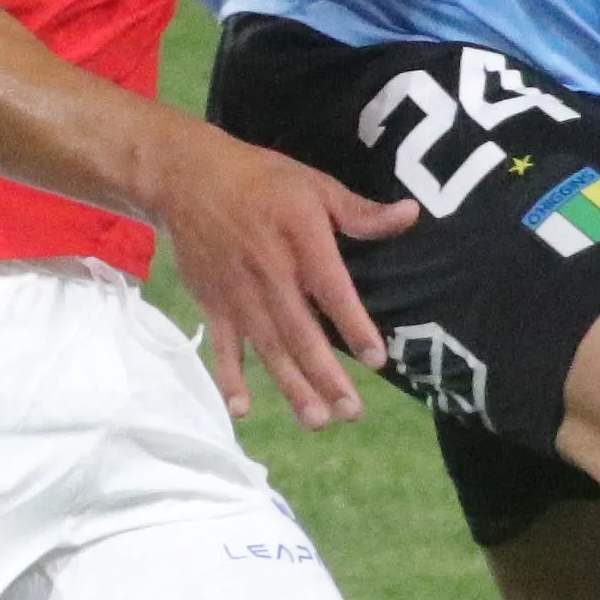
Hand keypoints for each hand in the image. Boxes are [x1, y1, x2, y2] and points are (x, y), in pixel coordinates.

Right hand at [138, 117, 417, 428]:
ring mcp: (238, 292)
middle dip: (325, 376)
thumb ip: (361, 211)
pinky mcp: (213, 303)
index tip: (376, 360)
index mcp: (300, 239)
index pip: (331, 289)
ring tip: (317, 421)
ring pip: (268, 347)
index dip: (353, 325)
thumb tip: (410, 214)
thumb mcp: (315, 186)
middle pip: (300, 331)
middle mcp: (269, 272)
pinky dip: (230, 377)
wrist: (188, 178)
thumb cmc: (262, 181)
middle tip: (351, 412)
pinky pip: (223, 345)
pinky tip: (243, 409)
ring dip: (291, 386)